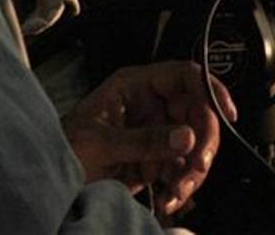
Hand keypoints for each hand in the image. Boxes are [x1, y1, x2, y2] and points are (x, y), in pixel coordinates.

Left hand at [61, 61, 237, 214]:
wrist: (49, 181)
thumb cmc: (61, 148)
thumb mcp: (100, 143)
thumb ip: (143, 140)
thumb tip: (184, 138)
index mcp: (135, 86)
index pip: (184, 76)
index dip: (209, 89)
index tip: (225, 113)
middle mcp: (149, 105)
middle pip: (196, 114)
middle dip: (202, 143)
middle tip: (197, 167)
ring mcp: (153, 132)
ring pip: (193, 146)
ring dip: (191, 172)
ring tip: (175, 192)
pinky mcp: (153, 159)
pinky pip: (181, 169)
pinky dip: (180, 186)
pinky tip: (166, 199)